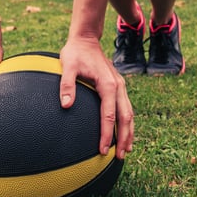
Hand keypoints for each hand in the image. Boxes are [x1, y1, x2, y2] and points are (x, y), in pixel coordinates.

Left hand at [59, 37, 133, 159]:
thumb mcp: (67, 66)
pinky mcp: (117, 86)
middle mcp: (118, 86)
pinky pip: (125, 108)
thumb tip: (66, 104)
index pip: (109, 115)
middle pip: (126, 117)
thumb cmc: (75, 53)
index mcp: (108, 84)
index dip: (107, 134)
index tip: (103, 150)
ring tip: (126, 150)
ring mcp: (120, 86)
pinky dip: (126, 122)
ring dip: (129, 132)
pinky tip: (123, 133)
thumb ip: (66, 85)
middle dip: (124, 138)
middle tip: (120, 157)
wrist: (86, 39)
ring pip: (129, 113)